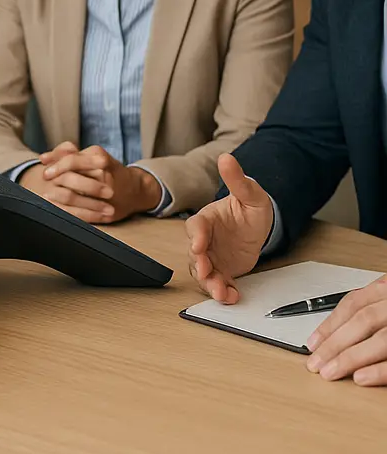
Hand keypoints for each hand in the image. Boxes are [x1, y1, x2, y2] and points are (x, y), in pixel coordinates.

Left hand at [19, 144, 161, 223]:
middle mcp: (103, 173)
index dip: (56, 166)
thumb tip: (43, 158)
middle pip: (72, 178)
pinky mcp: (108, 210)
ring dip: (58, 199)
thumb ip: (67, 153)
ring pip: (75, 197)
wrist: (135, 189)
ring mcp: (106, 192)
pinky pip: (84, 213)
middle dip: (55, 184)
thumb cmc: (106, 169)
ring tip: (48, 199)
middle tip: (45, 188)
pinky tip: (59, 210)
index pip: (72, 160)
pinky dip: (69, 212)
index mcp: (97, 156)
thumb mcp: (90, 155)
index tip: (45, 174)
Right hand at [185, 154, 273, 303]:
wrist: (259, 226)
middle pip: (194, 254)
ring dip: (209, 283)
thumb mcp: (250, 193)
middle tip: (206, 272)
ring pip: (203, 272)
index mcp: (207, 220)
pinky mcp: (222, 270)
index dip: (196, 236)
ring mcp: (212, 257)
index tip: (198, 245)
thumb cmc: (250, 207)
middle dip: (199, 265)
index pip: (195, 227)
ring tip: (222, 292)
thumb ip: (237, 179)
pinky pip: (217, 283)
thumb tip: (226, 158)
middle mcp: (205, 240)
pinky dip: (222, 292)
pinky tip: (232, 296)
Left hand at [305, 277, 386, 384]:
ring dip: (351, 358)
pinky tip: (360, 378)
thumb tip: (336, 332)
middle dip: (335, 343)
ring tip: (329, 372)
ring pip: (380, 340)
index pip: (354, 304)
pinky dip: (380, 370)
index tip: (312, 343)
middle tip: (314, 363)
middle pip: (362, 320)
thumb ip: (371, 307)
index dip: (330, 323)